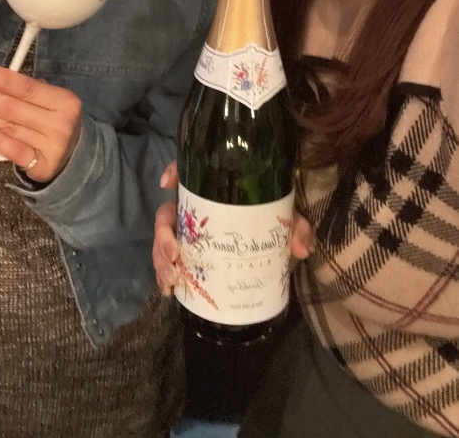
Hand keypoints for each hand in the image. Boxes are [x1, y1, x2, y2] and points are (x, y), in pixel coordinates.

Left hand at [0, 64, 81, 182]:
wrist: (74, 152)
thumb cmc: (55, 119)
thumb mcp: (50, 100)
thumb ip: (26, 91)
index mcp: (65, 101)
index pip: (28, 88)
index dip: (3, 79)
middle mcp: (61, 124)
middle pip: (14, 108)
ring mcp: (52, 147)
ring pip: (10, 128)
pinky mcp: (42, 166)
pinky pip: (12, 150)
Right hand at [152, 161, 315, 295]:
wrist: (277, 247)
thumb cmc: (276, 222)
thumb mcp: (288, 220)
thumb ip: (298, 227)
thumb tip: (301, 248)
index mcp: (215, 191)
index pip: (189, 172)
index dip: (174, 172)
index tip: (167, 185)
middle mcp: (197, 210)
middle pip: (168, 214)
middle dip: (163, 236)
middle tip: (175, 257)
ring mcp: (191, 234)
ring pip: (164, 241)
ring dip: (161, 260)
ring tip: (172, 281)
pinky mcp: (192, 256)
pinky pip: (169, 262)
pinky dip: (165, 276)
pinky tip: (169, 291)